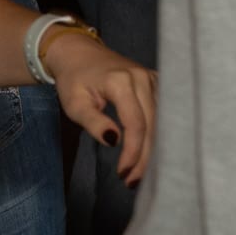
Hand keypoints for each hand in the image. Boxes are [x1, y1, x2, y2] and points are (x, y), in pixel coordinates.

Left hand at [41, 33, 157, 185]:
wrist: (79, 53)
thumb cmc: (73, 80)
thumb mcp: (74, 104)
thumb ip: (93, 122)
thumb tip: (114, 141)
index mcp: (121, 81)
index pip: (135, 123)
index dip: (133, 152)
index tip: (123, 173)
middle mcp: (142, 77)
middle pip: (153, 124)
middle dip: (144, 157)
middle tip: (132, 181)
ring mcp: (152, 78)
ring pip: (161, 121)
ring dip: (153, 149)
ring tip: (140, 173)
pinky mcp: (156, 82)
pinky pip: (162, 113)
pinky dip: (156, 135)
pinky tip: (149, 153)